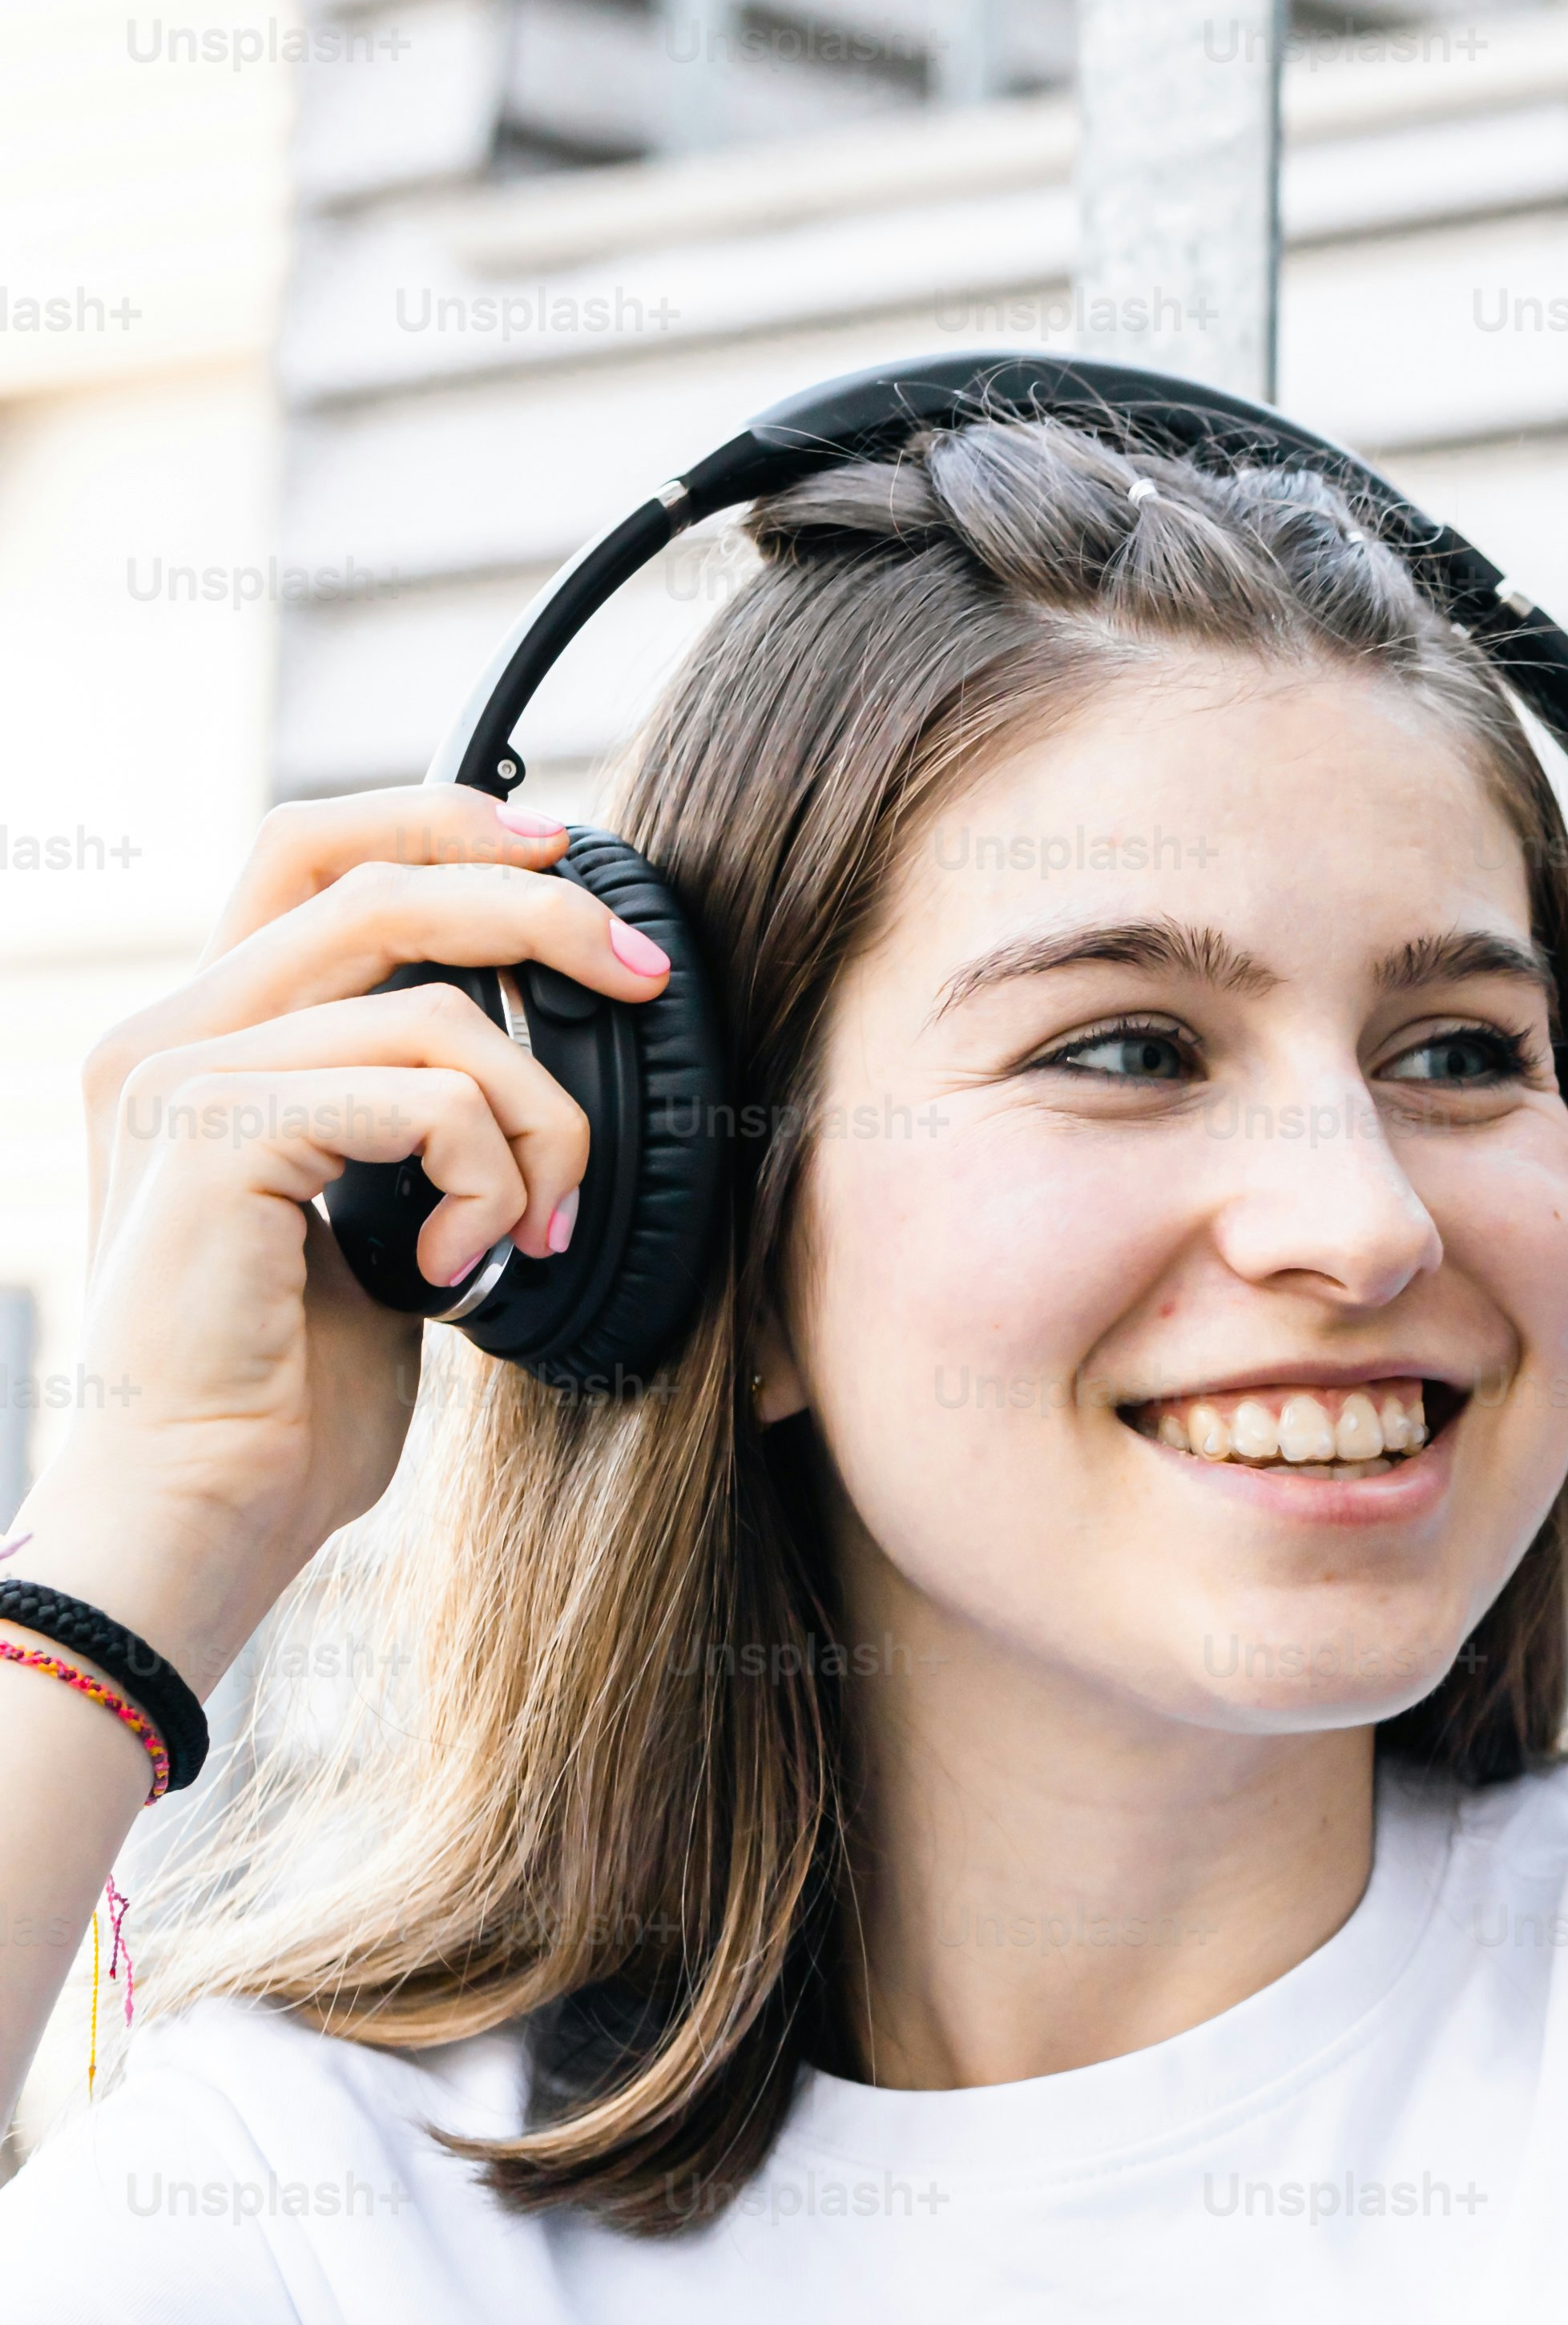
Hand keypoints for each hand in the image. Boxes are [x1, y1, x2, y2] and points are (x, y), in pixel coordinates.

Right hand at [40, 788, 651, 1678]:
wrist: (205, 1505)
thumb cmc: (290, 1398)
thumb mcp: (371, 1227)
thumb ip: (411, 1126)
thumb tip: (530, 1070)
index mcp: (203, 1038)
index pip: (310, 850)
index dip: (439, 818)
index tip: (564, 849)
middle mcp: (166, 1032)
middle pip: (376, 880)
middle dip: (539, 909)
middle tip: (644, 975)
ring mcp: (178, 1076)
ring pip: (437, 1009)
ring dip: (542, 1122)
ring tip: (538, 1229)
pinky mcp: (214, 1134)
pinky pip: (425, 1095)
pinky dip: (490, 1179)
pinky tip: (465, 1270)